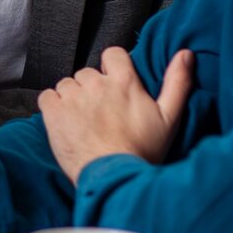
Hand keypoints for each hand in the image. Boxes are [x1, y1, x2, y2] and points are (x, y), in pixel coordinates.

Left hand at [39, 47, 193, 182]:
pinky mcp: (54, 113)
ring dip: (72, 98)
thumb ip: (177, 82)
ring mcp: (73, 97)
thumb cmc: (143, 152)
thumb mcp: (169, 118)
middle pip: (87, 73)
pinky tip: (66, 123)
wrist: (114, 178)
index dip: (112, 67)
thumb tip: (185, 54)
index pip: (112, 54)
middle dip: (92, 89)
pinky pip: (47, 97)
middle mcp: (96, 84)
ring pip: (67, 85)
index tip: (114, 84)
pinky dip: (53, 107)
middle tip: (101, 113)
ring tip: (84, 122)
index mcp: (124, 82)